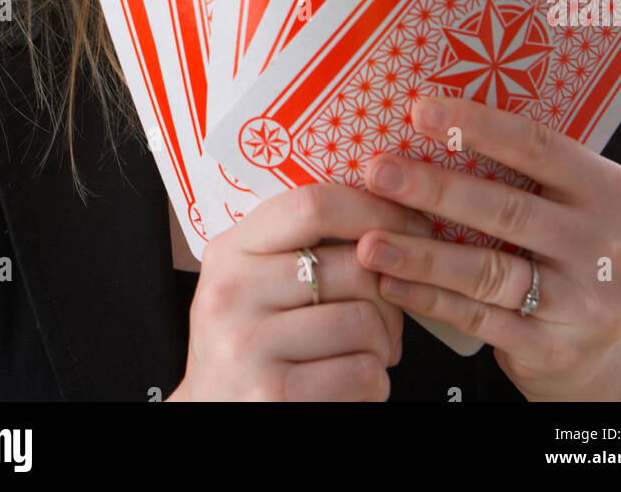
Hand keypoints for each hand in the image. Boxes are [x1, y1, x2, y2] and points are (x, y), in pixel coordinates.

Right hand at [170, 182, 427, 401]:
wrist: (211, 416)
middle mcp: (231, 291)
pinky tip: (355, 386)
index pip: (313, 205)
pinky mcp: (271, 395)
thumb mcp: (254, 282)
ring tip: (367, 354)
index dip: (374, 211)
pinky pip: (361, 373)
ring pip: (364, 320)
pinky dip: (375, 383)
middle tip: (388, 317)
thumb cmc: (249, 343)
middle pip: (353, 265)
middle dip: (390, 293)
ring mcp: (246, 344)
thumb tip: (391, 217)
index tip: (409, 226)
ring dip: (384, 344)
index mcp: (230, 249)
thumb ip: (300, 245)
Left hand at [356, 94, 620, 400]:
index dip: (477, 126)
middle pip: (508, 209)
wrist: (602, 344)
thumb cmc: (564, 250)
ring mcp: (585, 304)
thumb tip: (426, 119)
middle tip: (378, 172)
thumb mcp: (565, 204)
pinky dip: (430, 299)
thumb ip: (520, 172)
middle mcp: (607, 246)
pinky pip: (479, 319)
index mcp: (611, 191)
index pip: (538, 146)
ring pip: (489, 271)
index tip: (419, 111)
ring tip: (369, 239)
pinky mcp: (555, 350)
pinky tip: (390, 282)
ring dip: (422, 254)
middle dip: (435, 189)